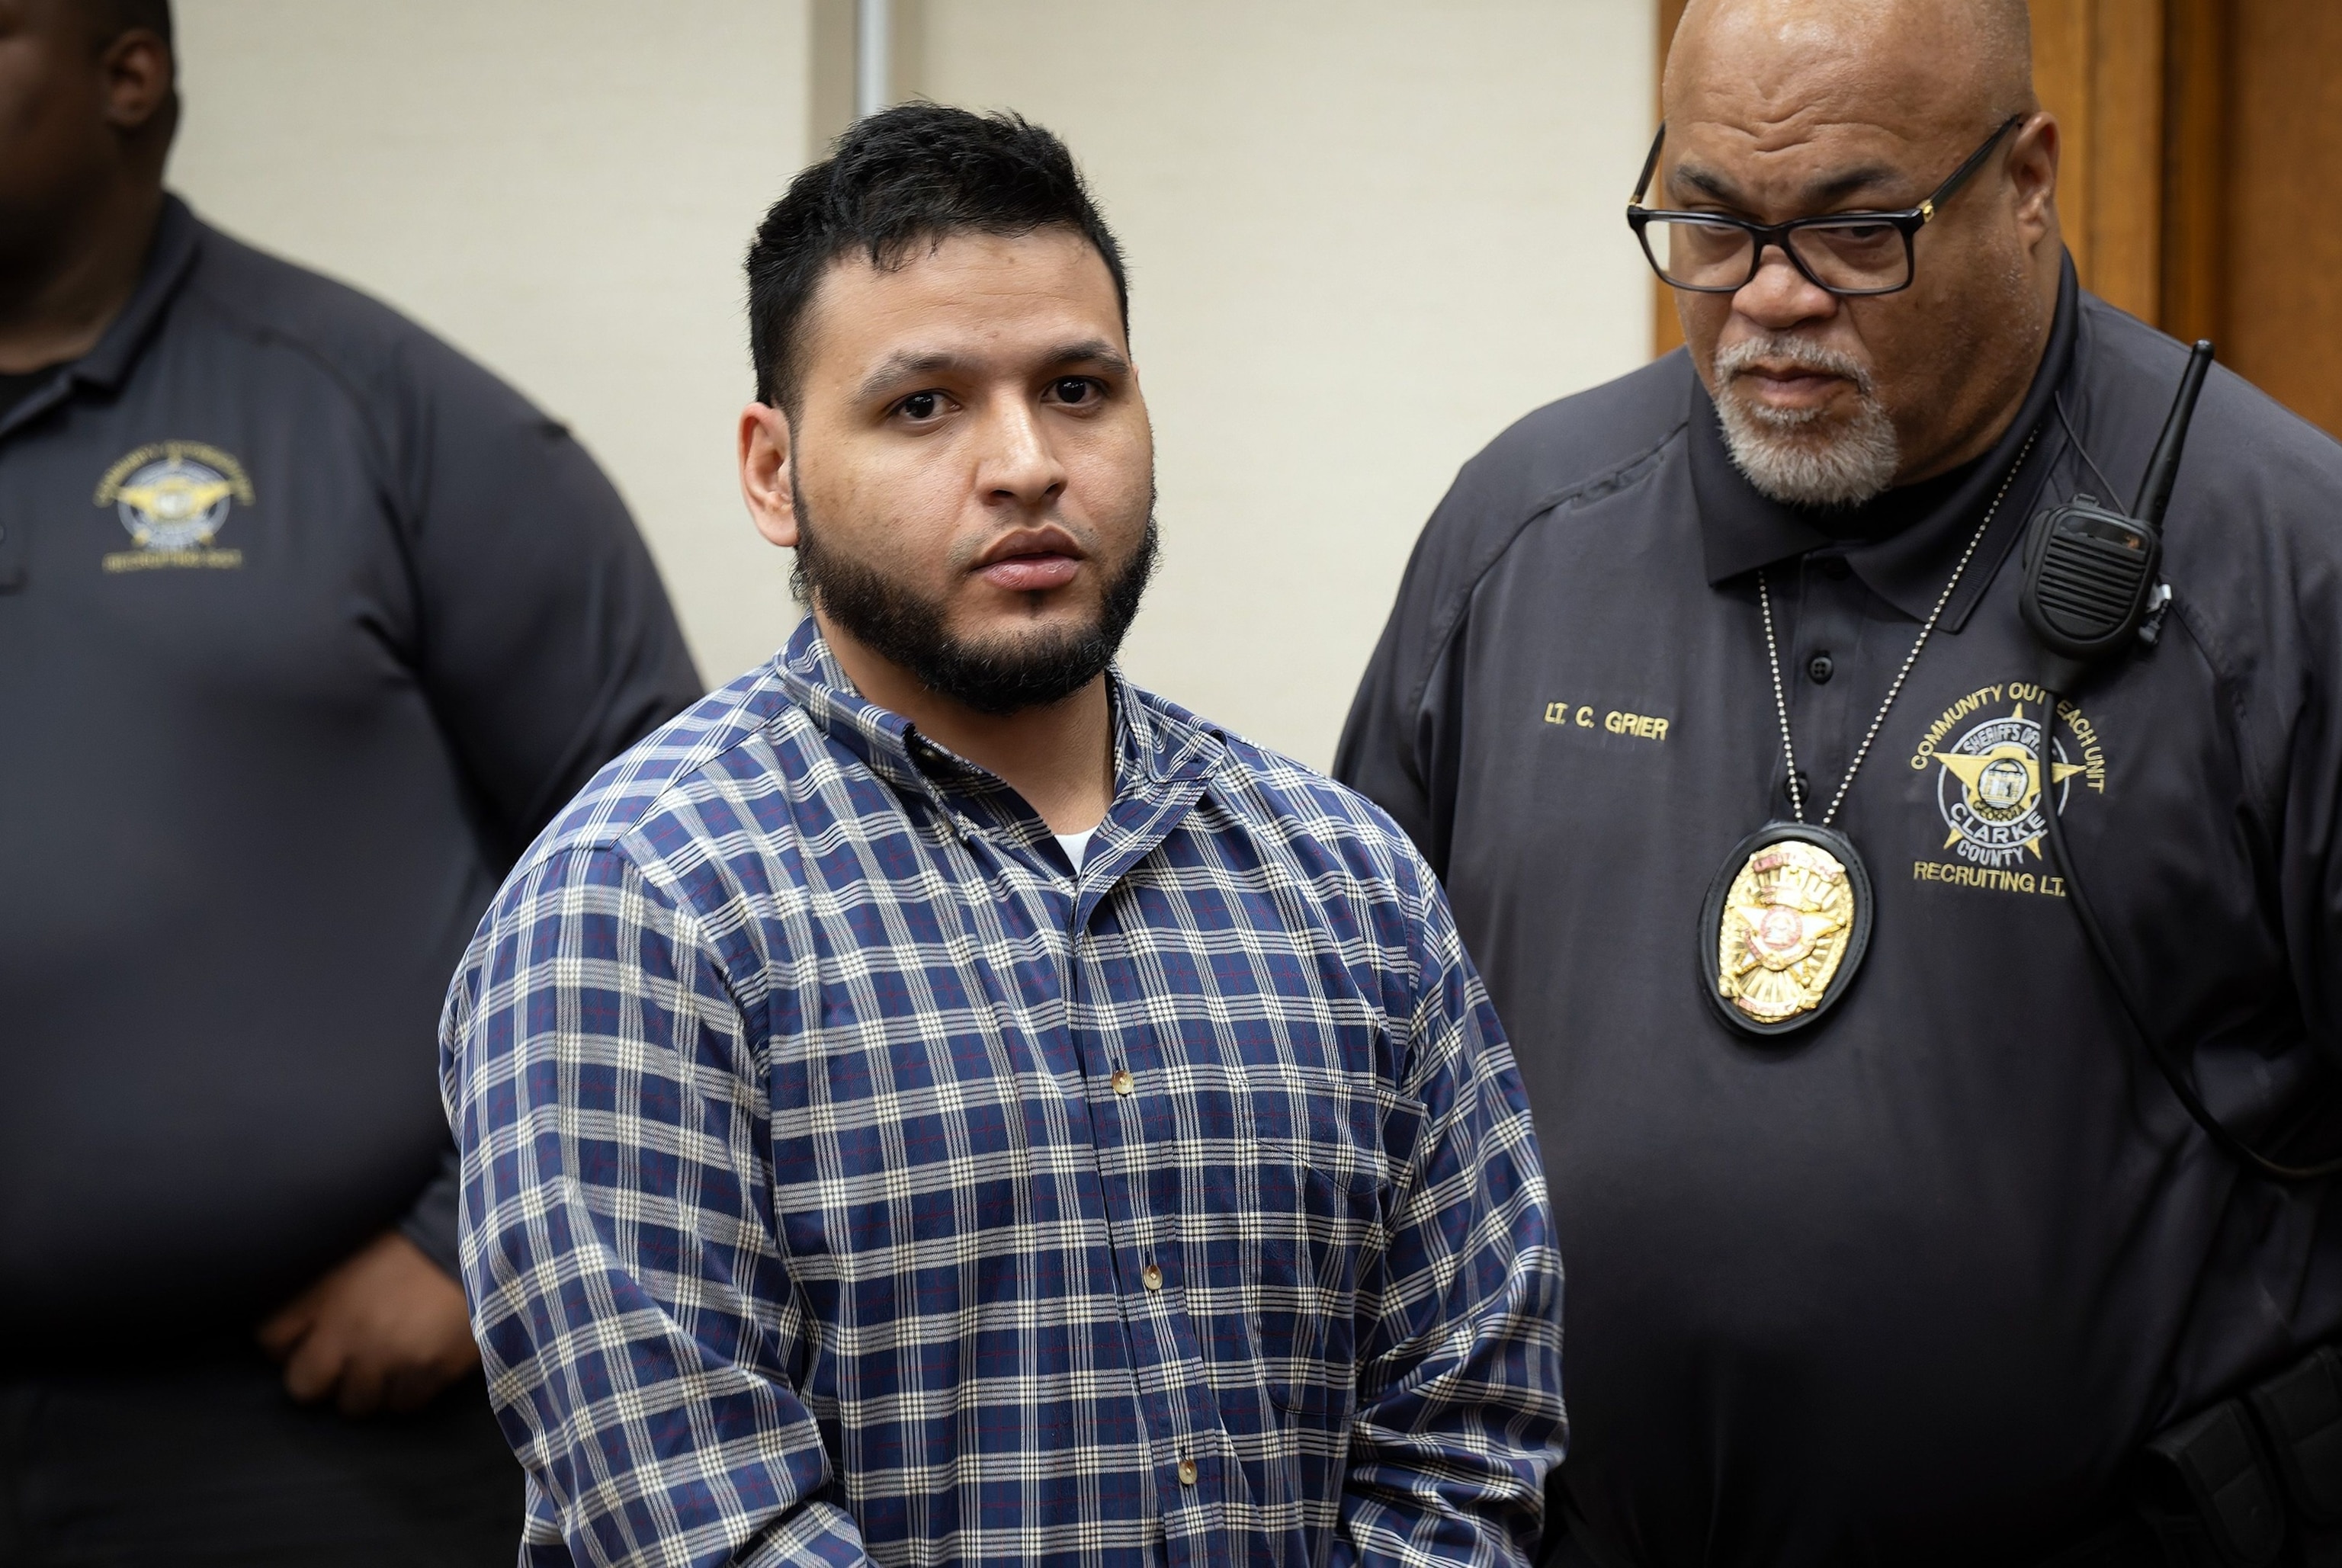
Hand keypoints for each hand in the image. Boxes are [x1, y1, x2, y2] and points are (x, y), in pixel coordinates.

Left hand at [258, 1230, 479, 1415]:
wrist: (494, 1232)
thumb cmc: (426, 1230)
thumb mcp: (362, 1237)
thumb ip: (328, 1274)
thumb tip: (305, 1309)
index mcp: (324, 1288)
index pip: (270, 1339)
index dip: (288, 1343)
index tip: (309, 1337)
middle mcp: (345, 1328)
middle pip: (303, 1385)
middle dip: (322, 1375)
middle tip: (346, 1359)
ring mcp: (386, 1354)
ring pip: (355, 1404)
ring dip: (370, 1386)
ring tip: (392, 1357)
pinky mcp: (427, 1370)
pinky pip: (404, 1404)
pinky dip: (412, 1388)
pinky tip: (424, 1359)